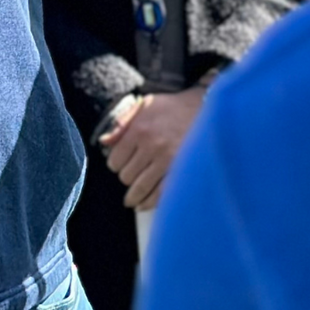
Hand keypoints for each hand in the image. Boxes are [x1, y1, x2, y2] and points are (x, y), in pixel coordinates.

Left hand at [100, 86, 207, 209]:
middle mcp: (152, 145)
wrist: (205, 109)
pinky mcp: (180, 171)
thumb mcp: (145, 105)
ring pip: (139, 188)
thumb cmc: (172, 107)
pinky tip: (143, 204)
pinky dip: (148, 203)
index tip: (121, 163)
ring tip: (132, 198)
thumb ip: (123, 123)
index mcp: (139, 129)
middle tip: (132, 175)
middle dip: (127, 177)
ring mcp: (167, 160)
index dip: (116, 163)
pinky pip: (159, 195)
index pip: (115, 160)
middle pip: (126, 176)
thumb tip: (104, 142)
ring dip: (133, 195)